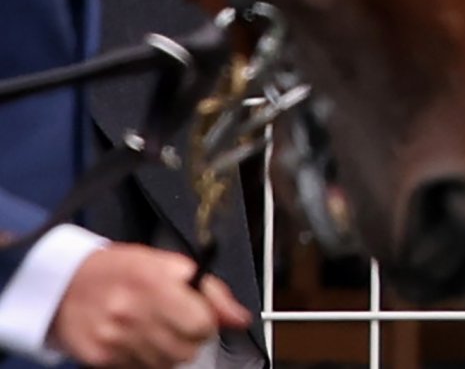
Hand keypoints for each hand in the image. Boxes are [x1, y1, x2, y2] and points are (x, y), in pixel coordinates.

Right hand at [48, 243, 251, 368]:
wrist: (64, 284)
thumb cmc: (121, 269)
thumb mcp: (166, 263)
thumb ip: (209, 290)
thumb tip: (241, 318)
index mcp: (154, 280)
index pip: (201, 323)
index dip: (207, 321)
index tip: (200, 314)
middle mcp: (133, 311)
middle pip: (186, 350)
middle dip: (190, 339)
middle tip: (179, 323)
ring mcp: (115, 339)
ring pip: (166, 365)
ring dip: (169, 351)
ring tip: (155, 329)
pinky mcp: (100, 360)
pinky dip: (146, 360)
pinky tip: (137, 340)